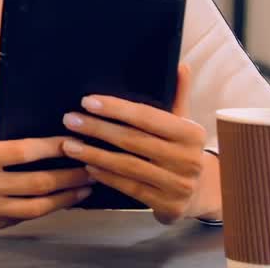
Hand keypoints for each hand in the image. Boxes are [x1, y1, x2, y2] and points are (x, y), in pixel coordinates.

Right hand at [0, 131, 93, 235]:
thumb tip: (35, 138)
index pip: (26, 151)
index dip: (55, 148)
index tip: (76, 143)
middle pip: (38, 183)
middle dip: (71, 176)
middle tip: (91, 169)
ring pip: (34, 208)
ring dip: (64, 199)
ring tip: (82, 190)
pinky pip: (15, 221)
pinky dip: (37, 212)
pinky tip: (52, 205)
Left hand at [60, 64, 219, 222]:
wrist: (201, 192)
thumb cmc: (181, 149)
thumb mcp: (183, 122)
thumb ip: (178, 95)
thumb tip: (180, 65)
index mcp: (191, 133)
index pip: (147, 116)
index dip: (116, 108)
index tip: (87, 101)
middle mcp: (188, 159)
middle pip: (133, 140)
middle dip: (97, 128)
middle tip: (69, 119)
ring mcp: (178, 184)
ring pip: (127, 165)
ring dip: (94, 154)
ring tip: (68, 144)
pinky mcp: (168, 205)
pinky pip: (129, 188)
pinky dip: (106, 176)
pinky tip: (87, 166)